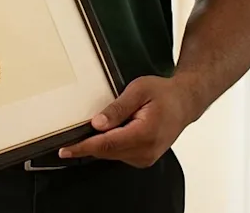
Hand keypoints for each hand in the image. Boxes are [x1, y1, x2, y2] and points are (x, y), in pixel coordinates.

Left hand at [56, 75, 198, 167]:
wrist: (185, 102)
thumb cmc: (164, 94)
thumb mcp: (139, 90)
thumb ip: (117, 108)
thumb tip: (97, 124)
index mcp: (145, 134)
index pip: (106, 145)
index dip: (83, 147)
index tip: (65, 150)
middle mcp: (146, 150)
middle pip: (106, 151)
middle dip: (87, 143)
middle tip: (72, 132)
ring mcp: (145, 157)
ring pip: (111, 154)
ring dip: (100, 143)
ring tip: (108, 122)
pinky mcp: (143, 158)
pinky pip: (119, 154)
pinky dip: (111, 144)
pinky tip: (115, 130)